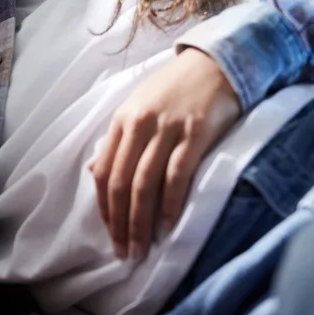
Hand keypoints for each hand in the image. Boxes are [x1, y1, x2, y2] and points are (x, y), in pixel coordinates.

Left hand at [89, 48, 241, 260]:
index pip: (104, 171)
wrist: (216, 62)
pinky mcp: (196, 134)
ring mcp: (168, 129)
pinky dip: (169, 204)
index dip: (105, 208)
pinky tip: (167, 225)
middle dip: (120, 223)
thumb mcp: (140, 106)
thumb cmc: (177, 87)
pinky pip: (177, 176)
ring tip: (141, 247)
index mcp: (123, 119)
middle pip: (121, 183)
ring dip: (141, 222)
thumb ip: (120, 138)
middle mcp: (141, 124)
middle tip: (124, 252)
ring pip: (145, 184)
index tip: (110, 233)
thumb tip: (97, 171)